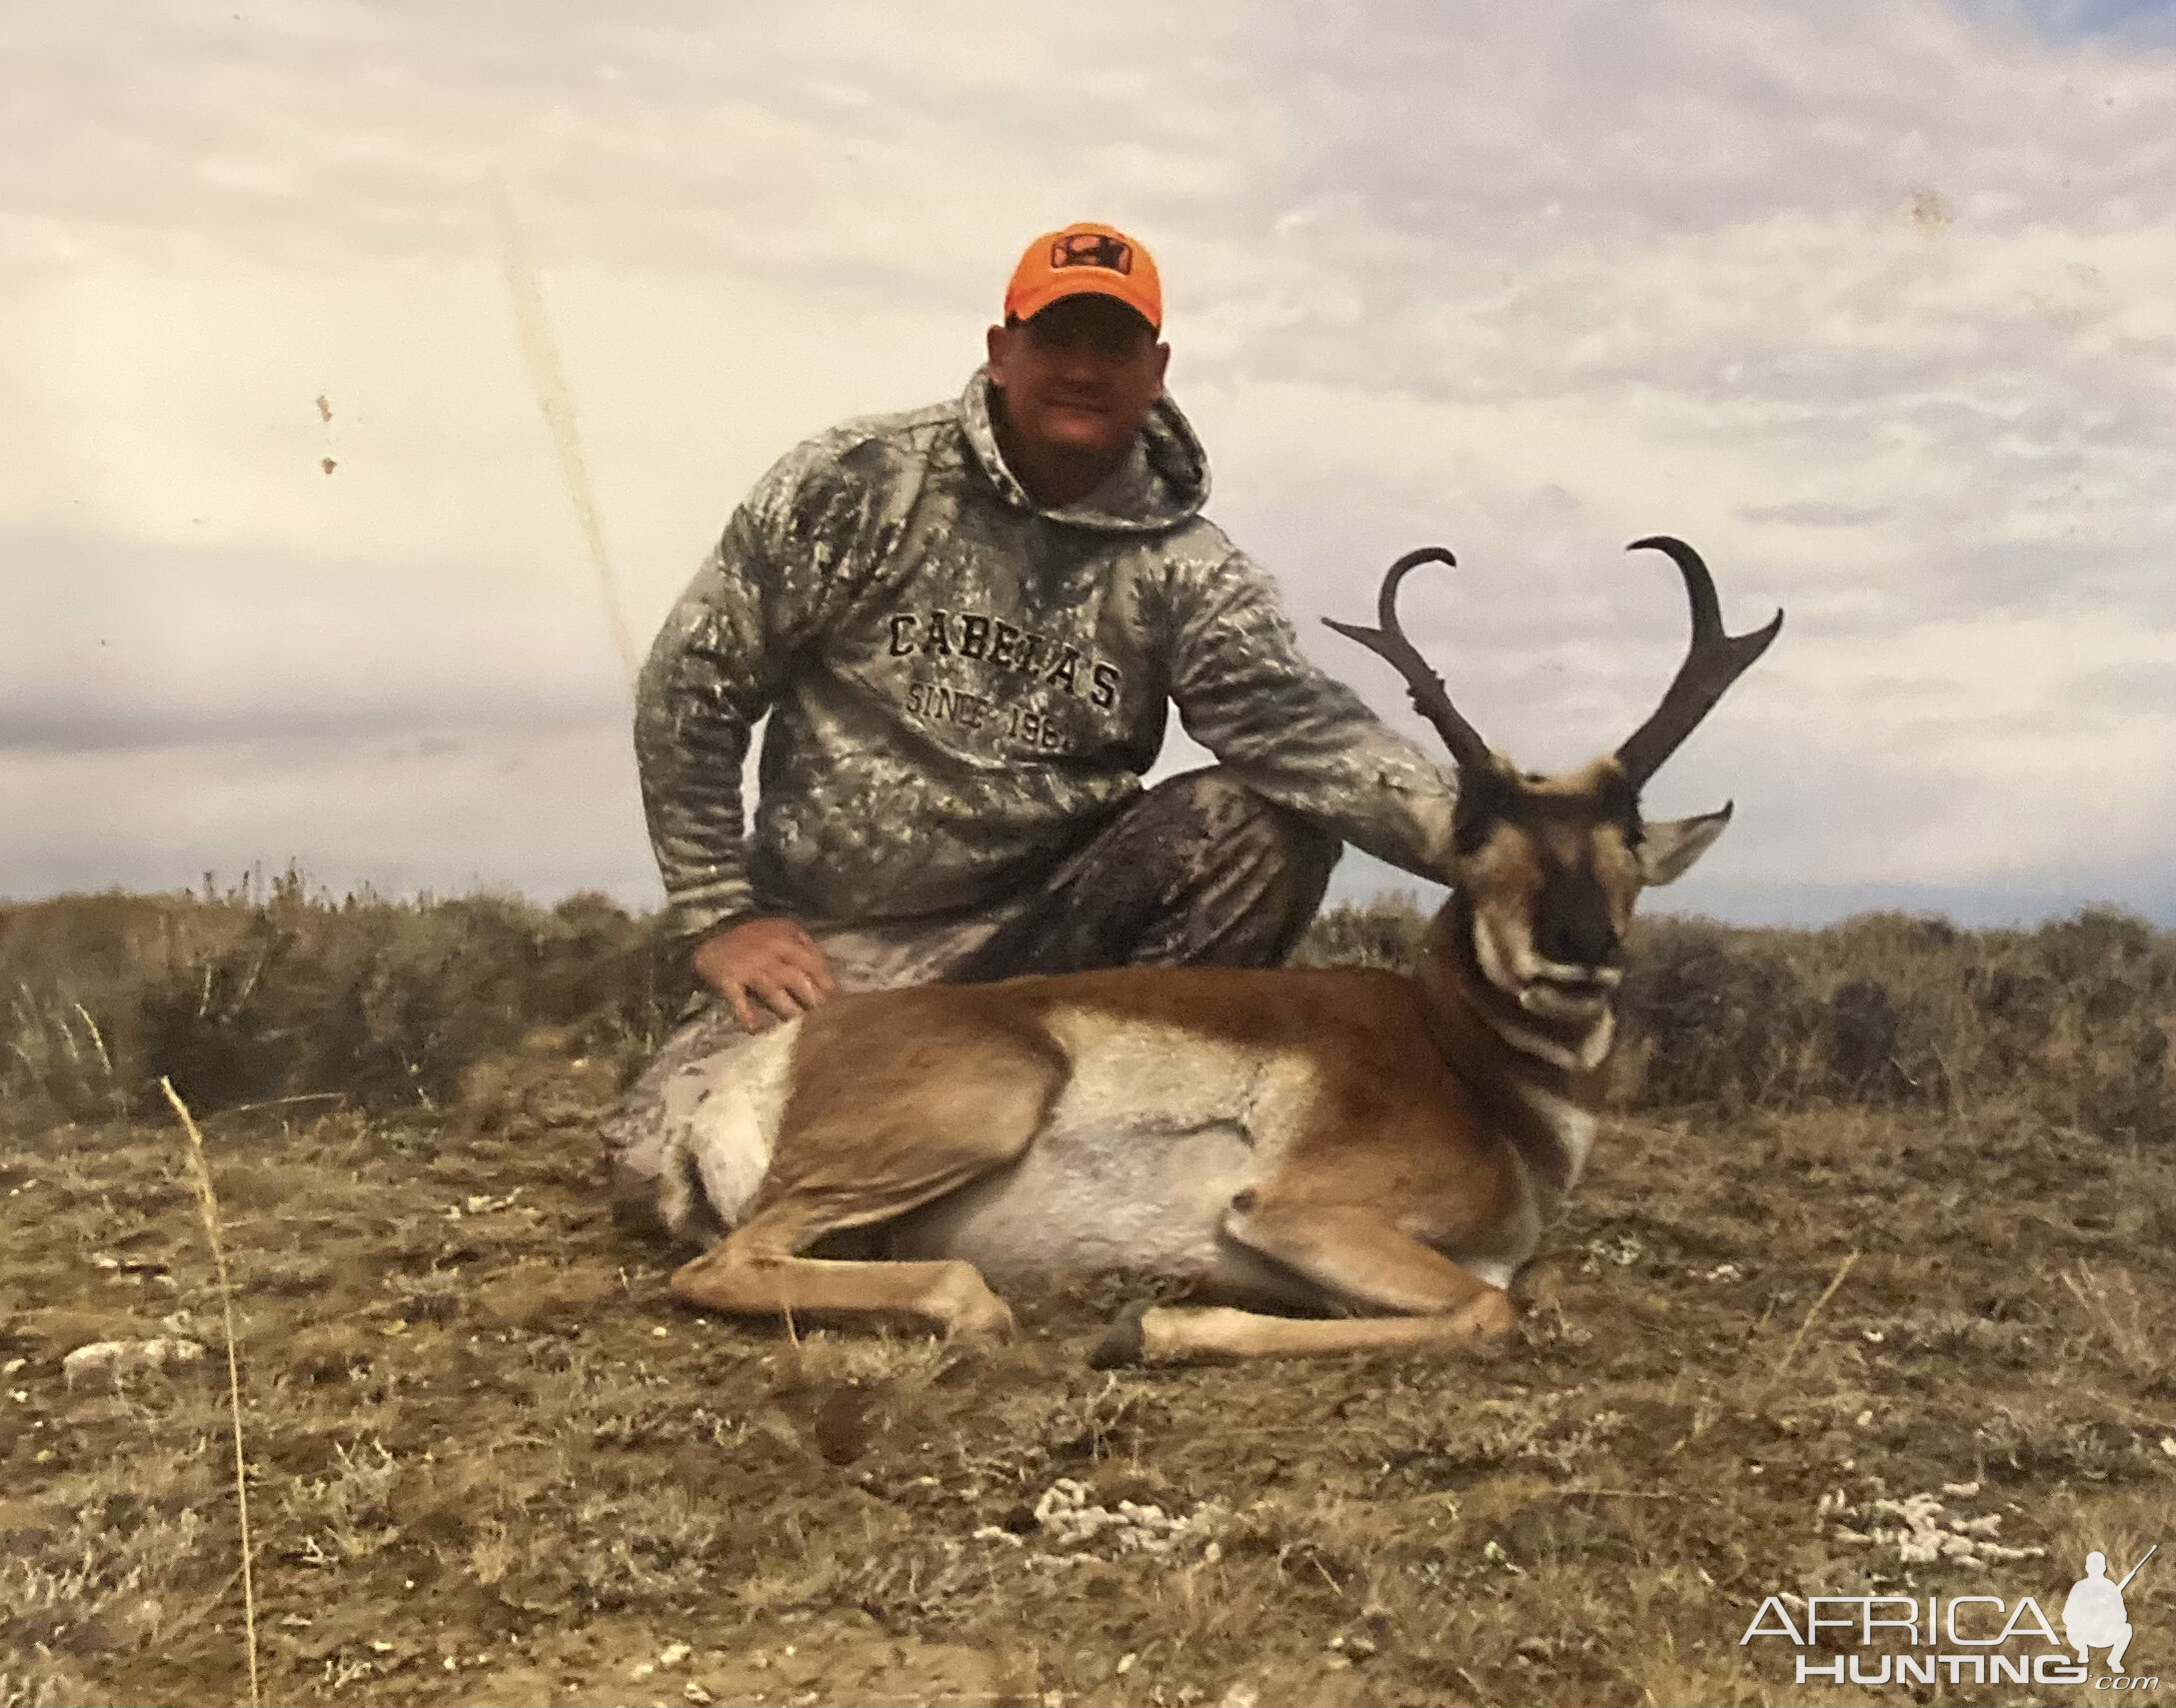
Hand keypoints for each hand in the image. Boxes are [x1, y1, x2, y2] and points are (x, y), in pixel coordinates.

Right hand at [691, 917, 840, 1032]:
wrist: (704, 933)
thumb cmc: (750, 937)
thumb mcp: (779, 931)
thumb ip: (804, 945)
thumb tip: (829, 971)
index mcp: (786, 937)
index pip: (815, 962)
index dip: (829, 984)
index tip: (842, 1003)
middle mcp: (770, 950)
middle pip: (797, 978)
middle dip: (814, 1001)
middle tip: (827, 1022)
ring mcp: (749, 965)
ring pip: (773, 991)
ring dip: (789, 1011)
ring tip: (801, 1028)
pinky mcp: (729, 979)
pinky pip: (739, 1000)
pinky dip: (747, 1015)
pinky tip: (757, 1030)